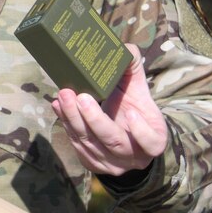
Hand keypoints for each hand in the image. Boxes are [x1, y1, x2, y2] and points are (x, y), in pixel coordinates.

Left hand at [53, 43, 167, 176]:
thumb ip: (133, 70)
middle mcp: (133, 157)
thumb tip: (124, 48)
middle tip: (78, 95)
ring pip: (90, 144)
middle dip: (94, 119)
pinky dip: (66, 124)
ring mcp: (112, 164)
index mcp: (153, 141)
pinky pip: (77, 145)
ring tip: (63, 96)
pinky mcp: (93, 163)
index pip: (150, 142)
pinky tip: (58, 106)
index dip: (140, 131)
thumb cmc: (134, 109)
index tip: (130, 111)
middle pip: (113, 142)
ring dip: (73, 119)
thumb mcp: (139, 92)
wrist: (125, 136)